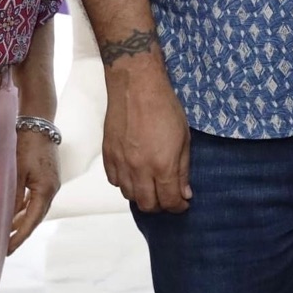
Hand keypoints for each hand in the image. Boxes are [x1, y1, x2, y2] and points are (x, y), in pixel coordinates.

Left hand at [9, 125, 60, 252]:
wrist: (39, 122)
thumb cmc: (26, 144)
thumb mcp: (17, 171)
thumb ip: (13, 196)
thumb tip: (7, 218)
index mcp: (46, 190)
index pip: (32, 221)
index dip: (19, 237)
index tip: (8, 250)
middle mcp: (52, 189)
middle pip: (36, 218)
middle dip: (21, 233)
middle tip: (5, 248)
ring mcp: (51, 183)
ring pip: (36, 209)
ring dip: (23, 221)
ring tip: (7, 234)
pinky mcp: (46, 177)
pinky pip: (35, 199)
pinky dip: (25, 208)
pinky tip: (14, 214)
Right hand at [102, 51, 192, 212]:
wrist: (136, 86)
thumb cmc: (164, 107)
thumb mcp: (183, 138)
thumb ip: (183, 169)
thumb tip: (184, 193)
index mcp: (162, 165)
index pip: (169, 201)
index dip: (178, 206)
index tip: (182, 203)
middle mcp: (139, 169)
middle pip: (147, 205)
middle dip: (160, 206)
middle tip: (167, 197)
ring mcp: (121, 163)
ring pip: (129, 195)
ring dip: (141, 195)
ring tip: (151, 185)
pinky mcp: (108, 155)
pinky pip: (114, 181)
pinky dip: (125, 183)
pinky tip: (134, 174)